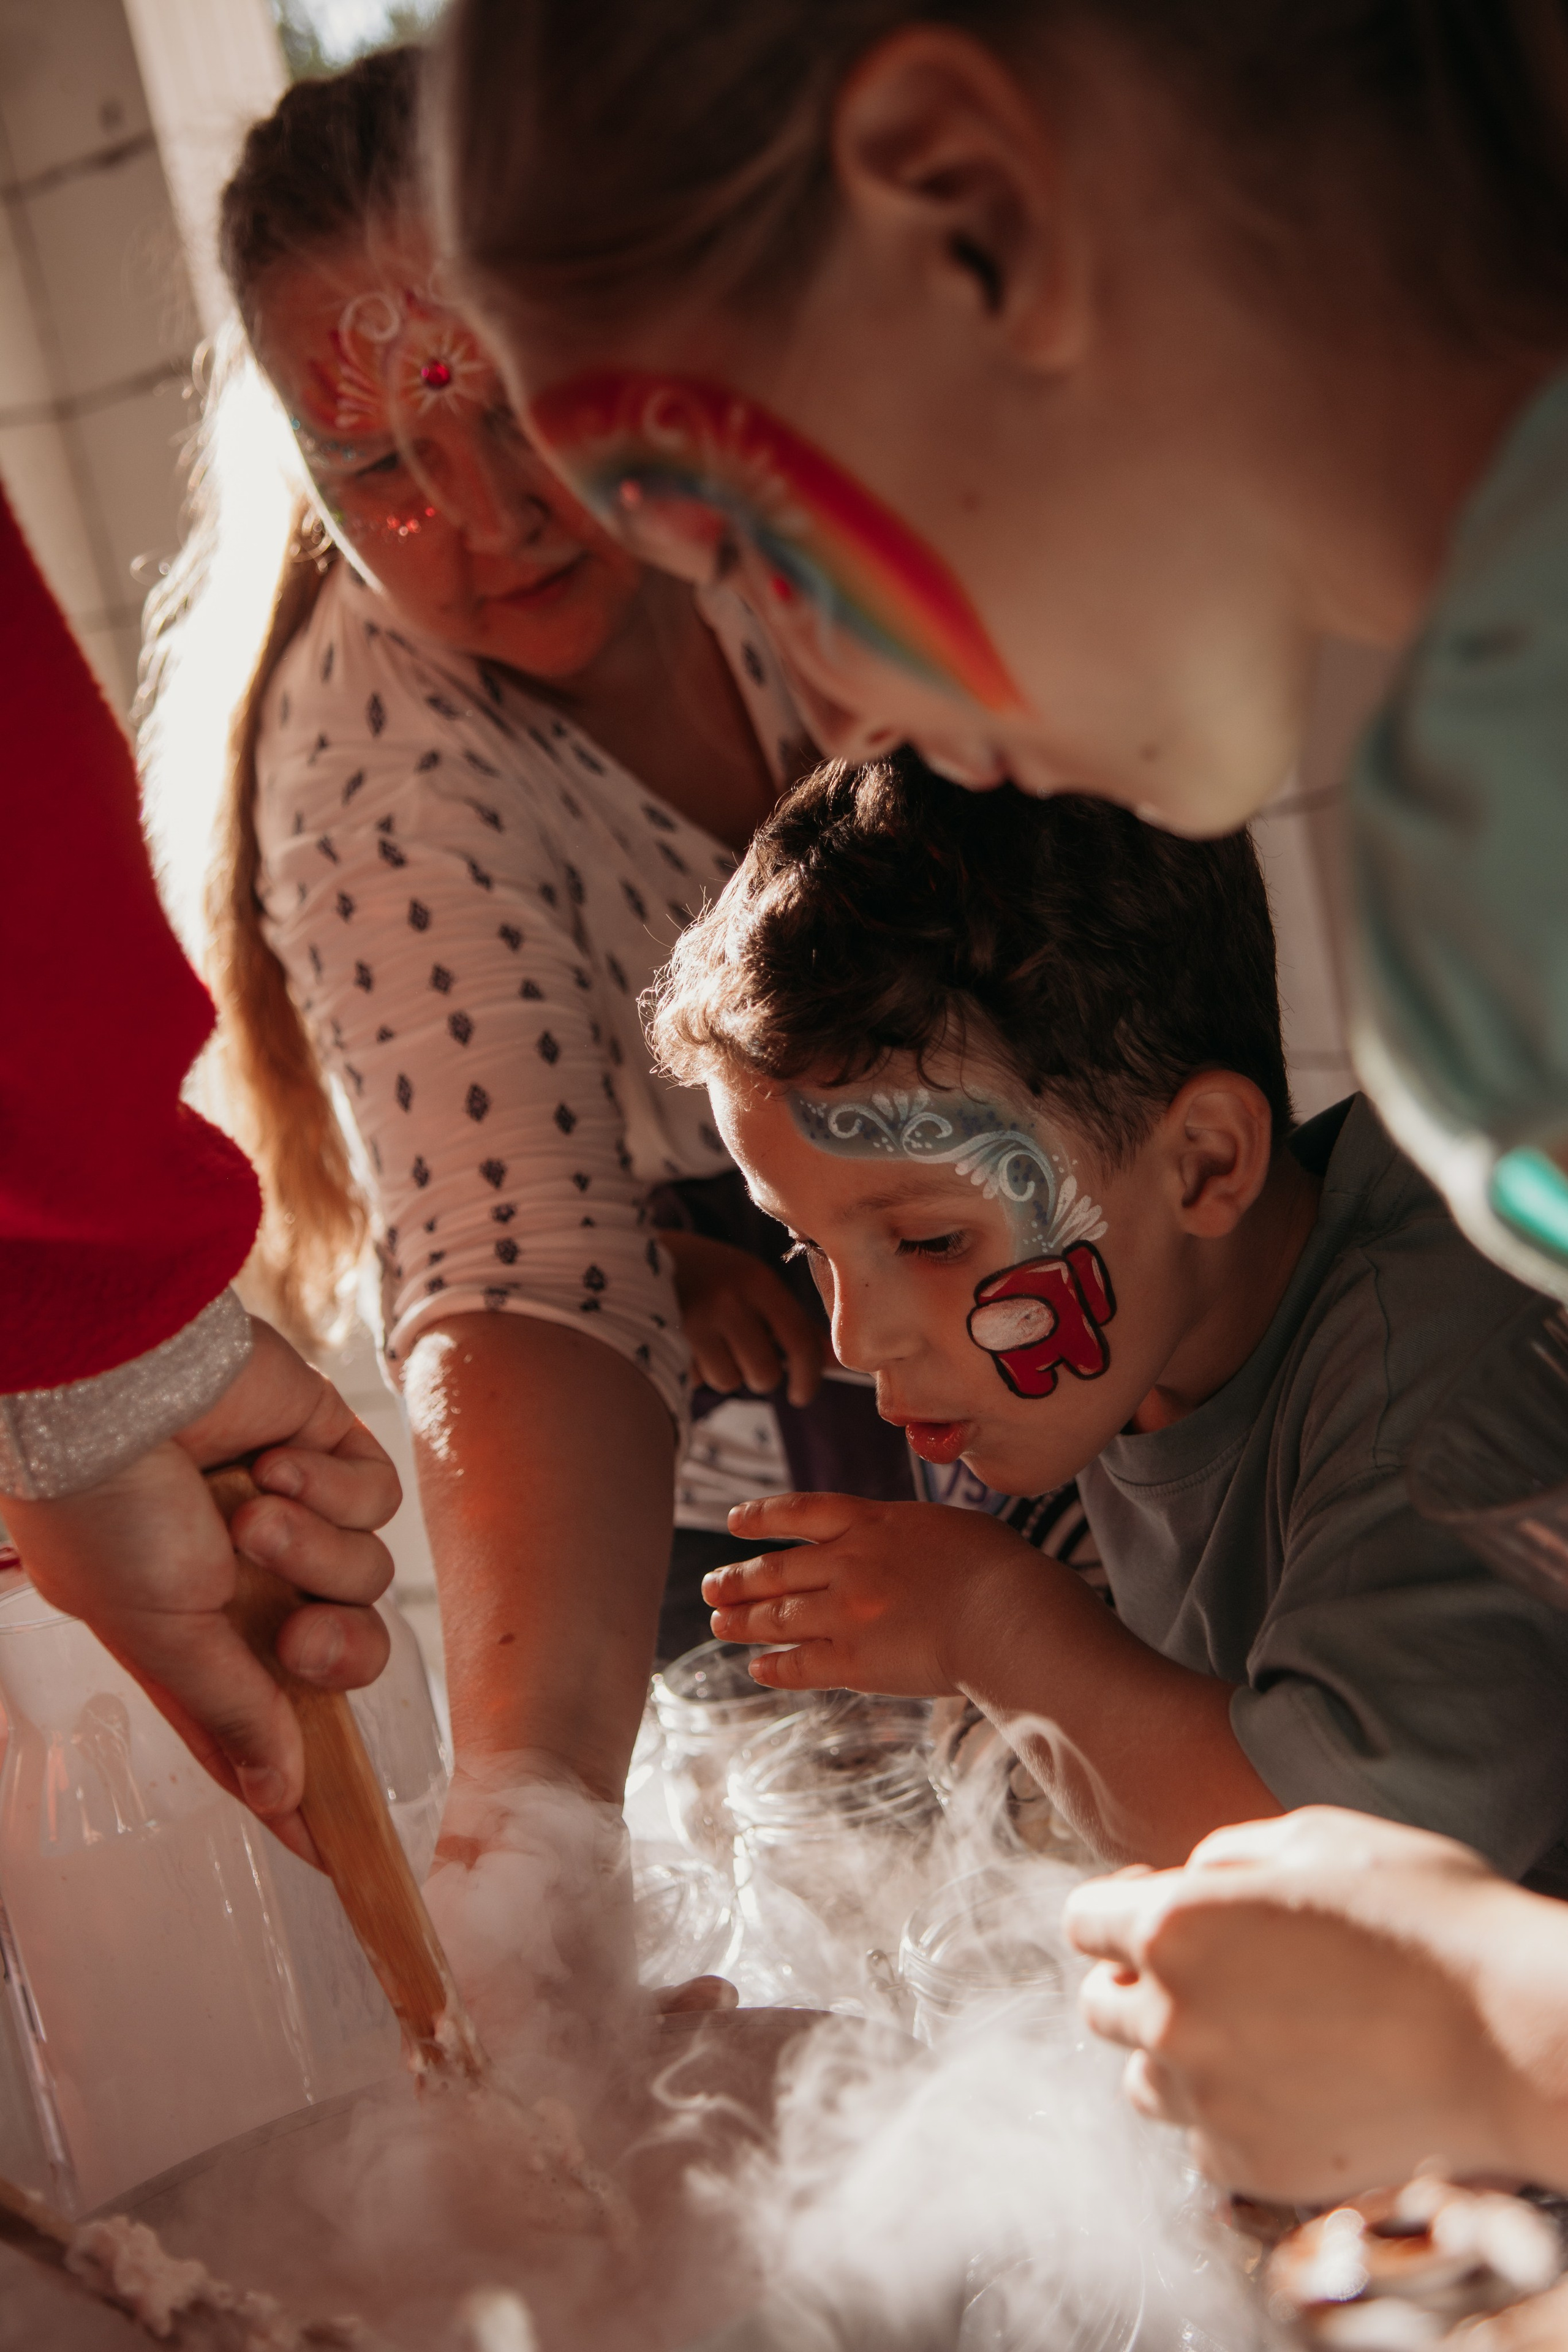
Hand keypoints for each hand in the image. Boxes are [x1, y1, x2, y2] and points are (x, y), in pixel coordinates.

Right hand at [2, 1316, 399, 1865]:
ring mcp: (291, 1515)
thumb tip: (279, 1790)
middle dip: (335, 1655)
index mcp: (188, 1634)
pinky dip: (332, 1487)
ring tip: (254, 1509)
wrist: (116, 1383)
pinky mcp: (325, 1451)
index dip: (296, 1788)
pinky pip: (377, 1500)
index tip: (341, 1855)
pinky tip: (276, 1460)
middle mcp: (245, 1581)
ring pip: (367, 1578)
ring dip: (314, 1549)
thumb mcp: (158, 1630)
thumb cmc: (107, 1509)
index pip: (256, 1731)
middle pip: (343, 1660)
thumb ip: (229, 1709)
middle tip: (297, 1633)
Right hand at [659, 1231, 825, 1405]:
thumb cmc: (709, 1275)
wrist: (632, 1253)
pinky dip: (698, 1371)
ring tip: (710, 1342)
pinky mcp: (665, 1341)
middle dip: (760, 1376)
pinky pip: (698, 1379)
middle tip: (746, 1356)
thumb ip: (792, 1323)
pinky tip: (687, 1342)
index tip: (803, 1394)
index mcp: (757, 1280)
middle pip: (764, 1373)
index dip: (808, 1377)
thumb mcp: (752, 1284)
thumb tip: (836, 1365)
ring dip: (725, 1373)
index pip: (800, 1341)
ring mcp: (693, 1321)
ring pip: (730, 1381)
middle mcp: (728, 1299)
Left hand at [704, 1491, 1034, 1696]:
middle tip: (712, 1586)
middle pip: (776, 1570)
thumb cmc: (998, 1569)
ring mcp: (846, 1613)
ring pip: (778, 1617)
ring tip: (719, 1623)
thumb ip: (906, 1534)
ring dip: (743, 1621)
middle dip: (737, 1579)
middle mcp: (848, 1563)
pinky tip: (758, 1667)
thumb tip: (894, 1543)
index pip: (801, 1512)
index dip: (762, 1517)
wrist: (1008, 1615)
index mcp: (872, 1522)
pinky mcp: (854, 1662)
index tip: (735, 1522)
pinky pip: (800, 1664)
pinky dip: (774, 1666)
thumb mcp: (947, 1526)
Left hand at [1063, 1807, 1542, 2201]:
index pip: (1083, 1920)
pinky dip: (1230, 2115)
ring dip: (1178, 2054)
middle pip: (1102, 2006)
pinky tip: (1292, 2083)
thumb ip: (1225, 1856)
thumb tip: (1183, 1877)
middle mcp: (1172, 2018)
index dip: (1120, 1908)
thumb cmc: (1425, 1920)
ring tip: (1258, 2031)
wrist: (1512, 2035)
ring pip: (1146, 2081)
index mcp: (1173, 1926)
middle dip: (1140, 1981)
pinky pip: (1204, 2141)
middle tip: (1215, 1971)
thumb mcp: (1315, 1839)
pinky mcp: (1253, 2165)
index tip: (1160, 1908)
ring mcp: (1210, 2101)